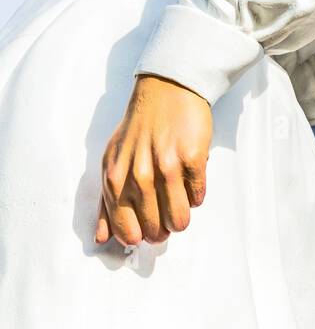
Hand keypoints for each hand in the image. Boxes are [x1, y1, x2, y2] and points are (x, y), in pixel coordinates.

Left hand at [96, 75, 212, 246]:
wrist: (166, 89)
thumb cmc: (139, 128)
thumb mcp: (113, 161)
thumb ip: (106, 203)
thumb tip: (103, 239)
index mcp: (116, 178)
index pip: (127, 230)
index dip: (139, 237)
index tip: (146, 232)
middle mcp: (140, 174)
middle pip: (155, 228)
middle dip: (162, 230)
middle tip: (166, 221)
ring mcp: (168, 166)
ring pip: (179, 218)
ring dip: (181, 218)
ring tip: (181, 207)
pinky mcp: (193, 157)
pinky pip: (198, 196)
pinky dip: (196, 195)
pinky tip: (190, 182)